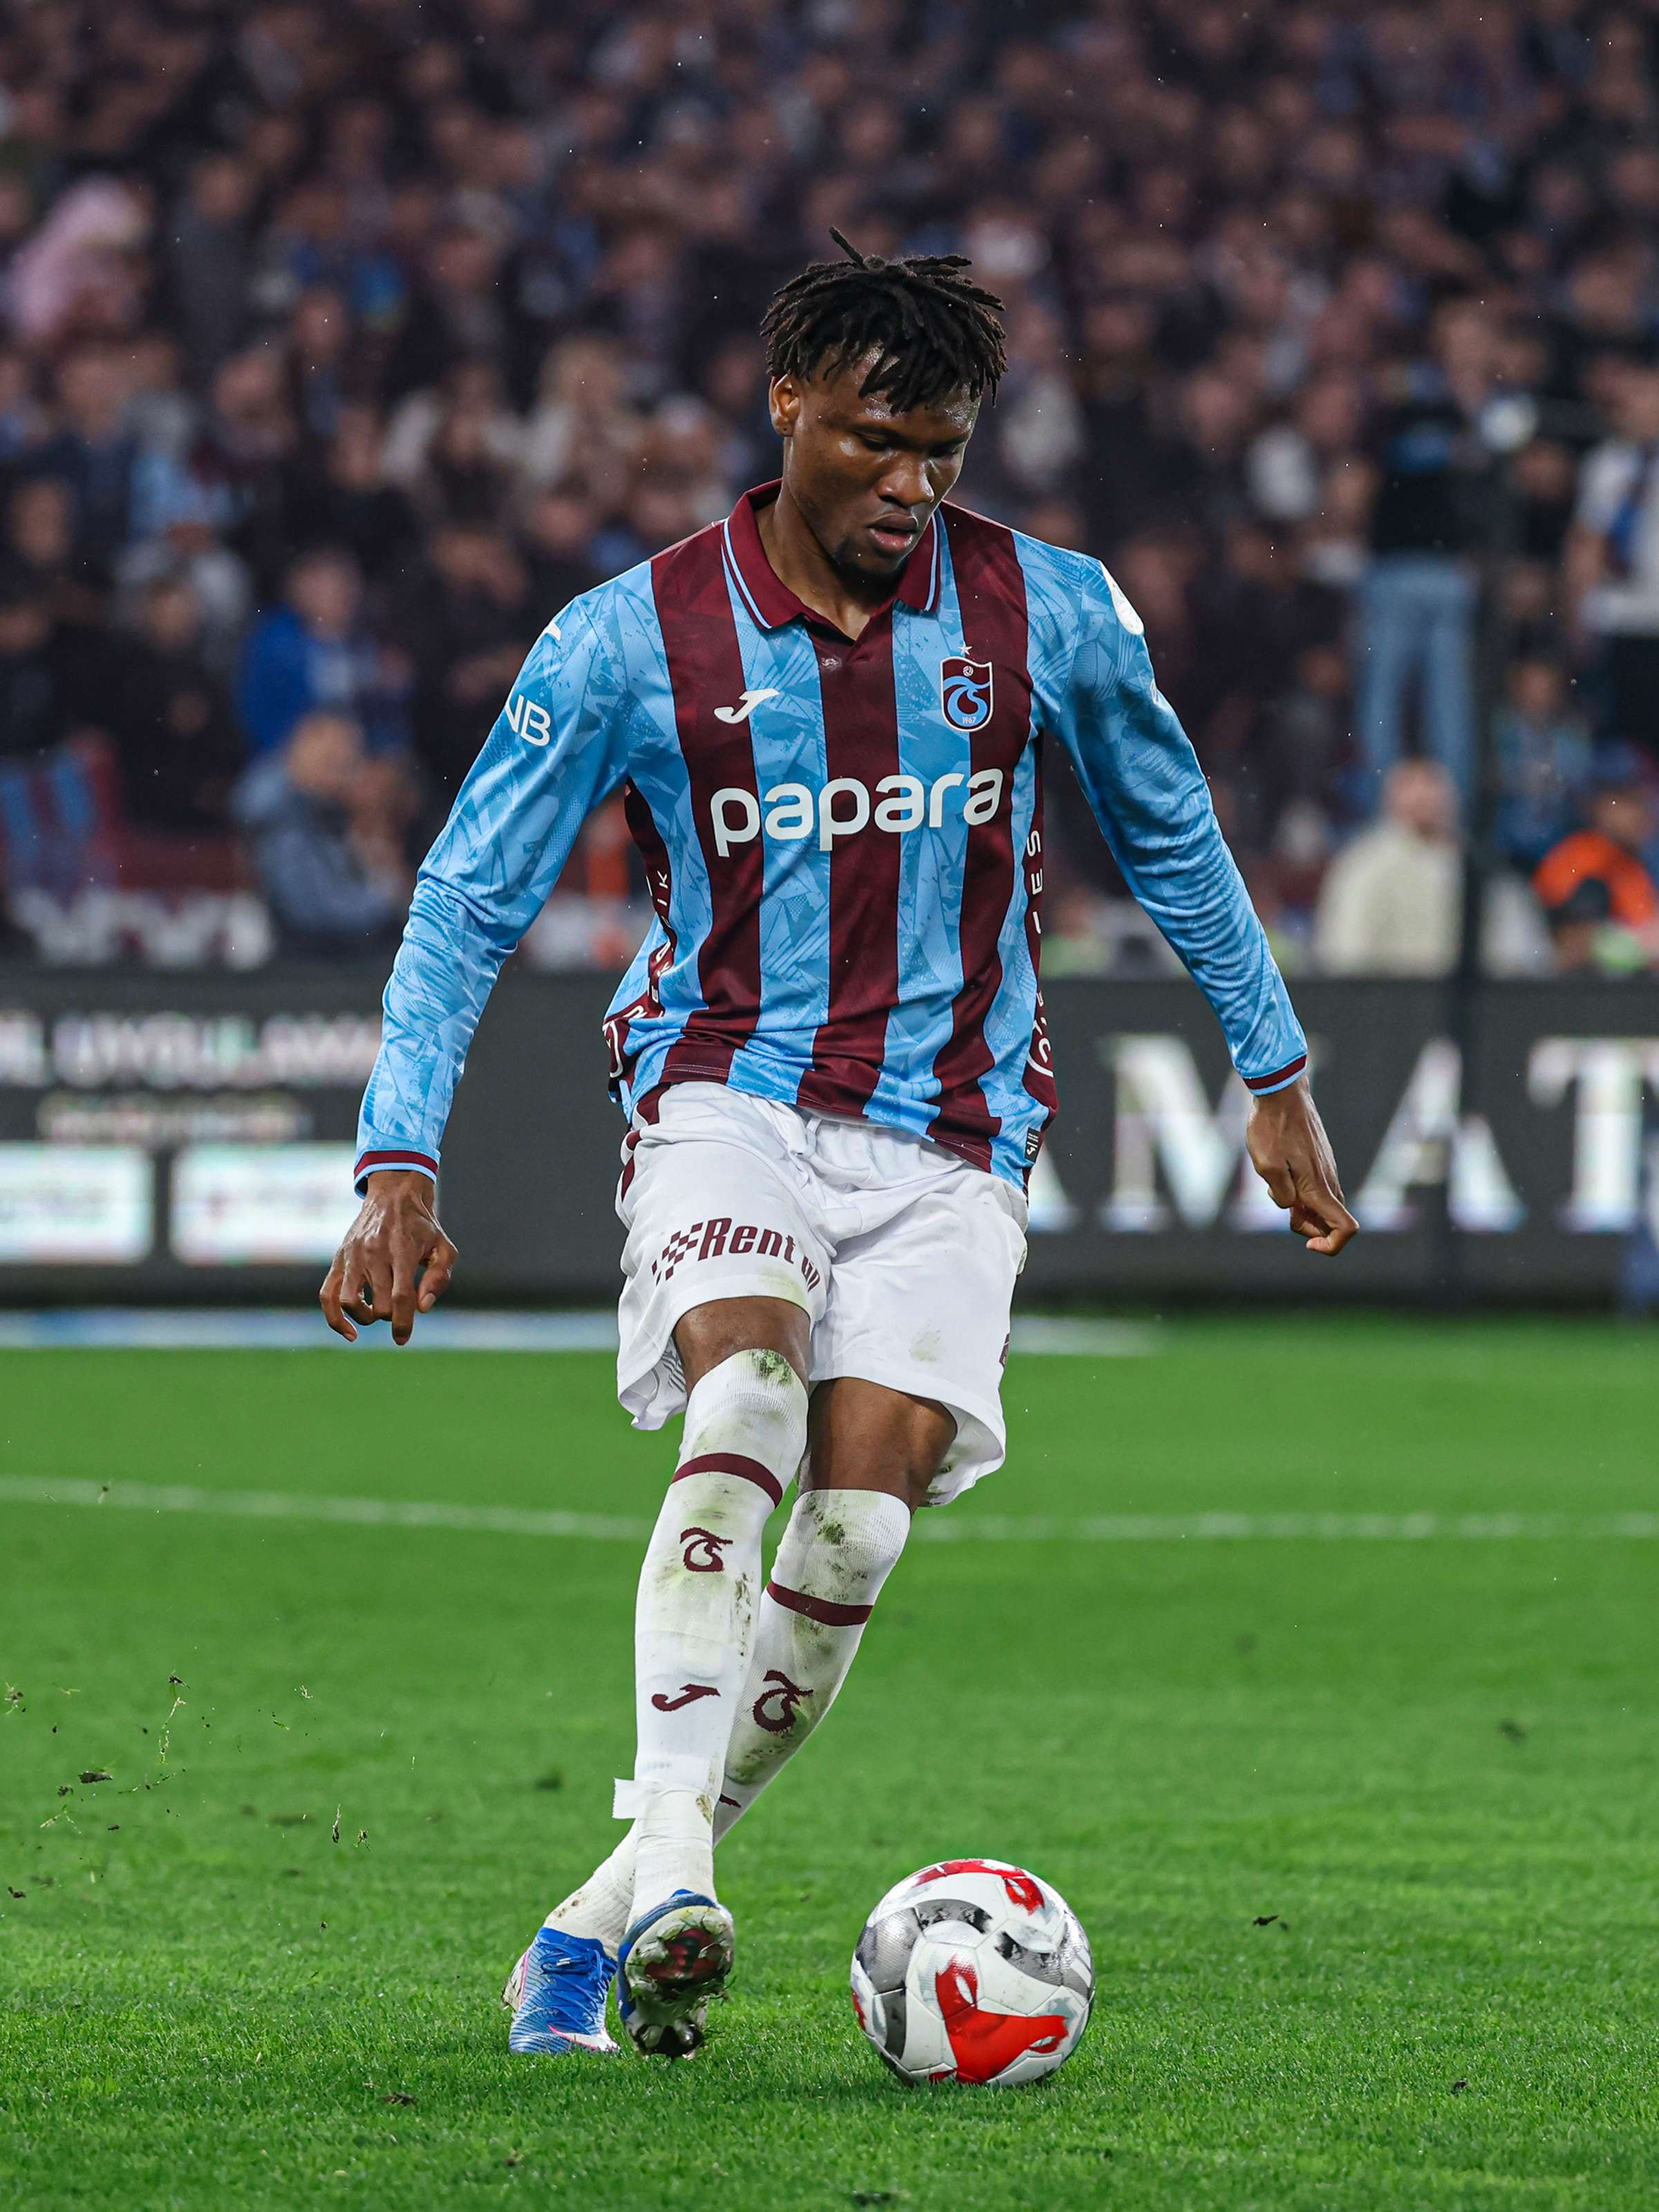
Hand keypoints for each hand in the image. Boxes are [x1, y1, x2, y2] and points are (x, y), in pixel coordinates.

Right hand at [320, 1170, 457, 1344]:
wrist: (393, 1197)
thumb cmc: (422, 1227)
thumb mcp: (443, 1247)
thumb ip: (438, 1278)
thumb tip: (422, 1307)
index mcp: (401, 1250)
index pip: (400, 1296)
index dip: (403, 1323)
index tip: (402, 1339)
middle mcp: (373, 1253)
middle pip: (378, 1304)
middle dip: (391, 1316)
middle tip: (400, 1306)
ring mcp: (352, 1257)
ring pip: (349, 1303)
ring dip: (364, 1318)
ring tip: (376, 1312)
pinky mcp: (338, 1260)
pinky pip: (327, 1296)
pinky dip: (335, 1319)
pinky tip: (350, 1332)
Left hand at [1246, 1077, 1357, 1256]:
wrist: (1281, 1092)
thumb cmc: (1271, 1128)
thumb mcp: (1266, 1165)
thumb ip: (1282, 1195)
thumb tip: (1293, 1209)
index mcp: (1318, 1187)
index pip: (1346, 1229)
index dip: (1331, 1246)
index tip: (1306, 1243)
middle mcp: (1329, 1180)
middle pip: (1330, 1223)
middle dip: (1306, 1226)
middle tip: (1282, 1202)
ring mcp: (1327, 1170)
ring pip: (1321, 1205)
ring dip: (1300, 1207)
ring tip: (1275, 1183)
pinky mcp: (1320, 1161)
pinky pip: (1315, 1188)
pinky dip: (1299, 1191)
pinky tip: (1279, 1171)